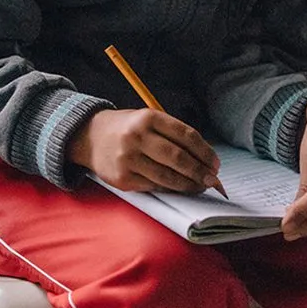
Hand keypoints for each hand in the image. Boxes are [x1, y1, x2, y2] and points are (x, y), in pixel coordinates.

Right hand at [69, 108, 222, 193]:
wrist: (90, 137)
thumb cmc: (128, 129)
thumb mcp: (148, 120)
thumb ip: (174, 135)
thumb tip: (205, 160)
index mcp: (148, 118)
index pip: (186, 136)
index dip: (205, 152)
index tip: (215, 163)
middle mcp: (137, 137)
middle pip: (179, 158)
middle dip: (200, 171)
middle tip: (212, 179)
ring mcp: (128, 159)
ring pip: (168, 176)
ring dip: (189, 184)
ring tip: (200, 186)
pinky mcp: (122, 178)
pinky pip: (154, 186)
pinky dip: (171, 189)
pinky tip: (180, 189)